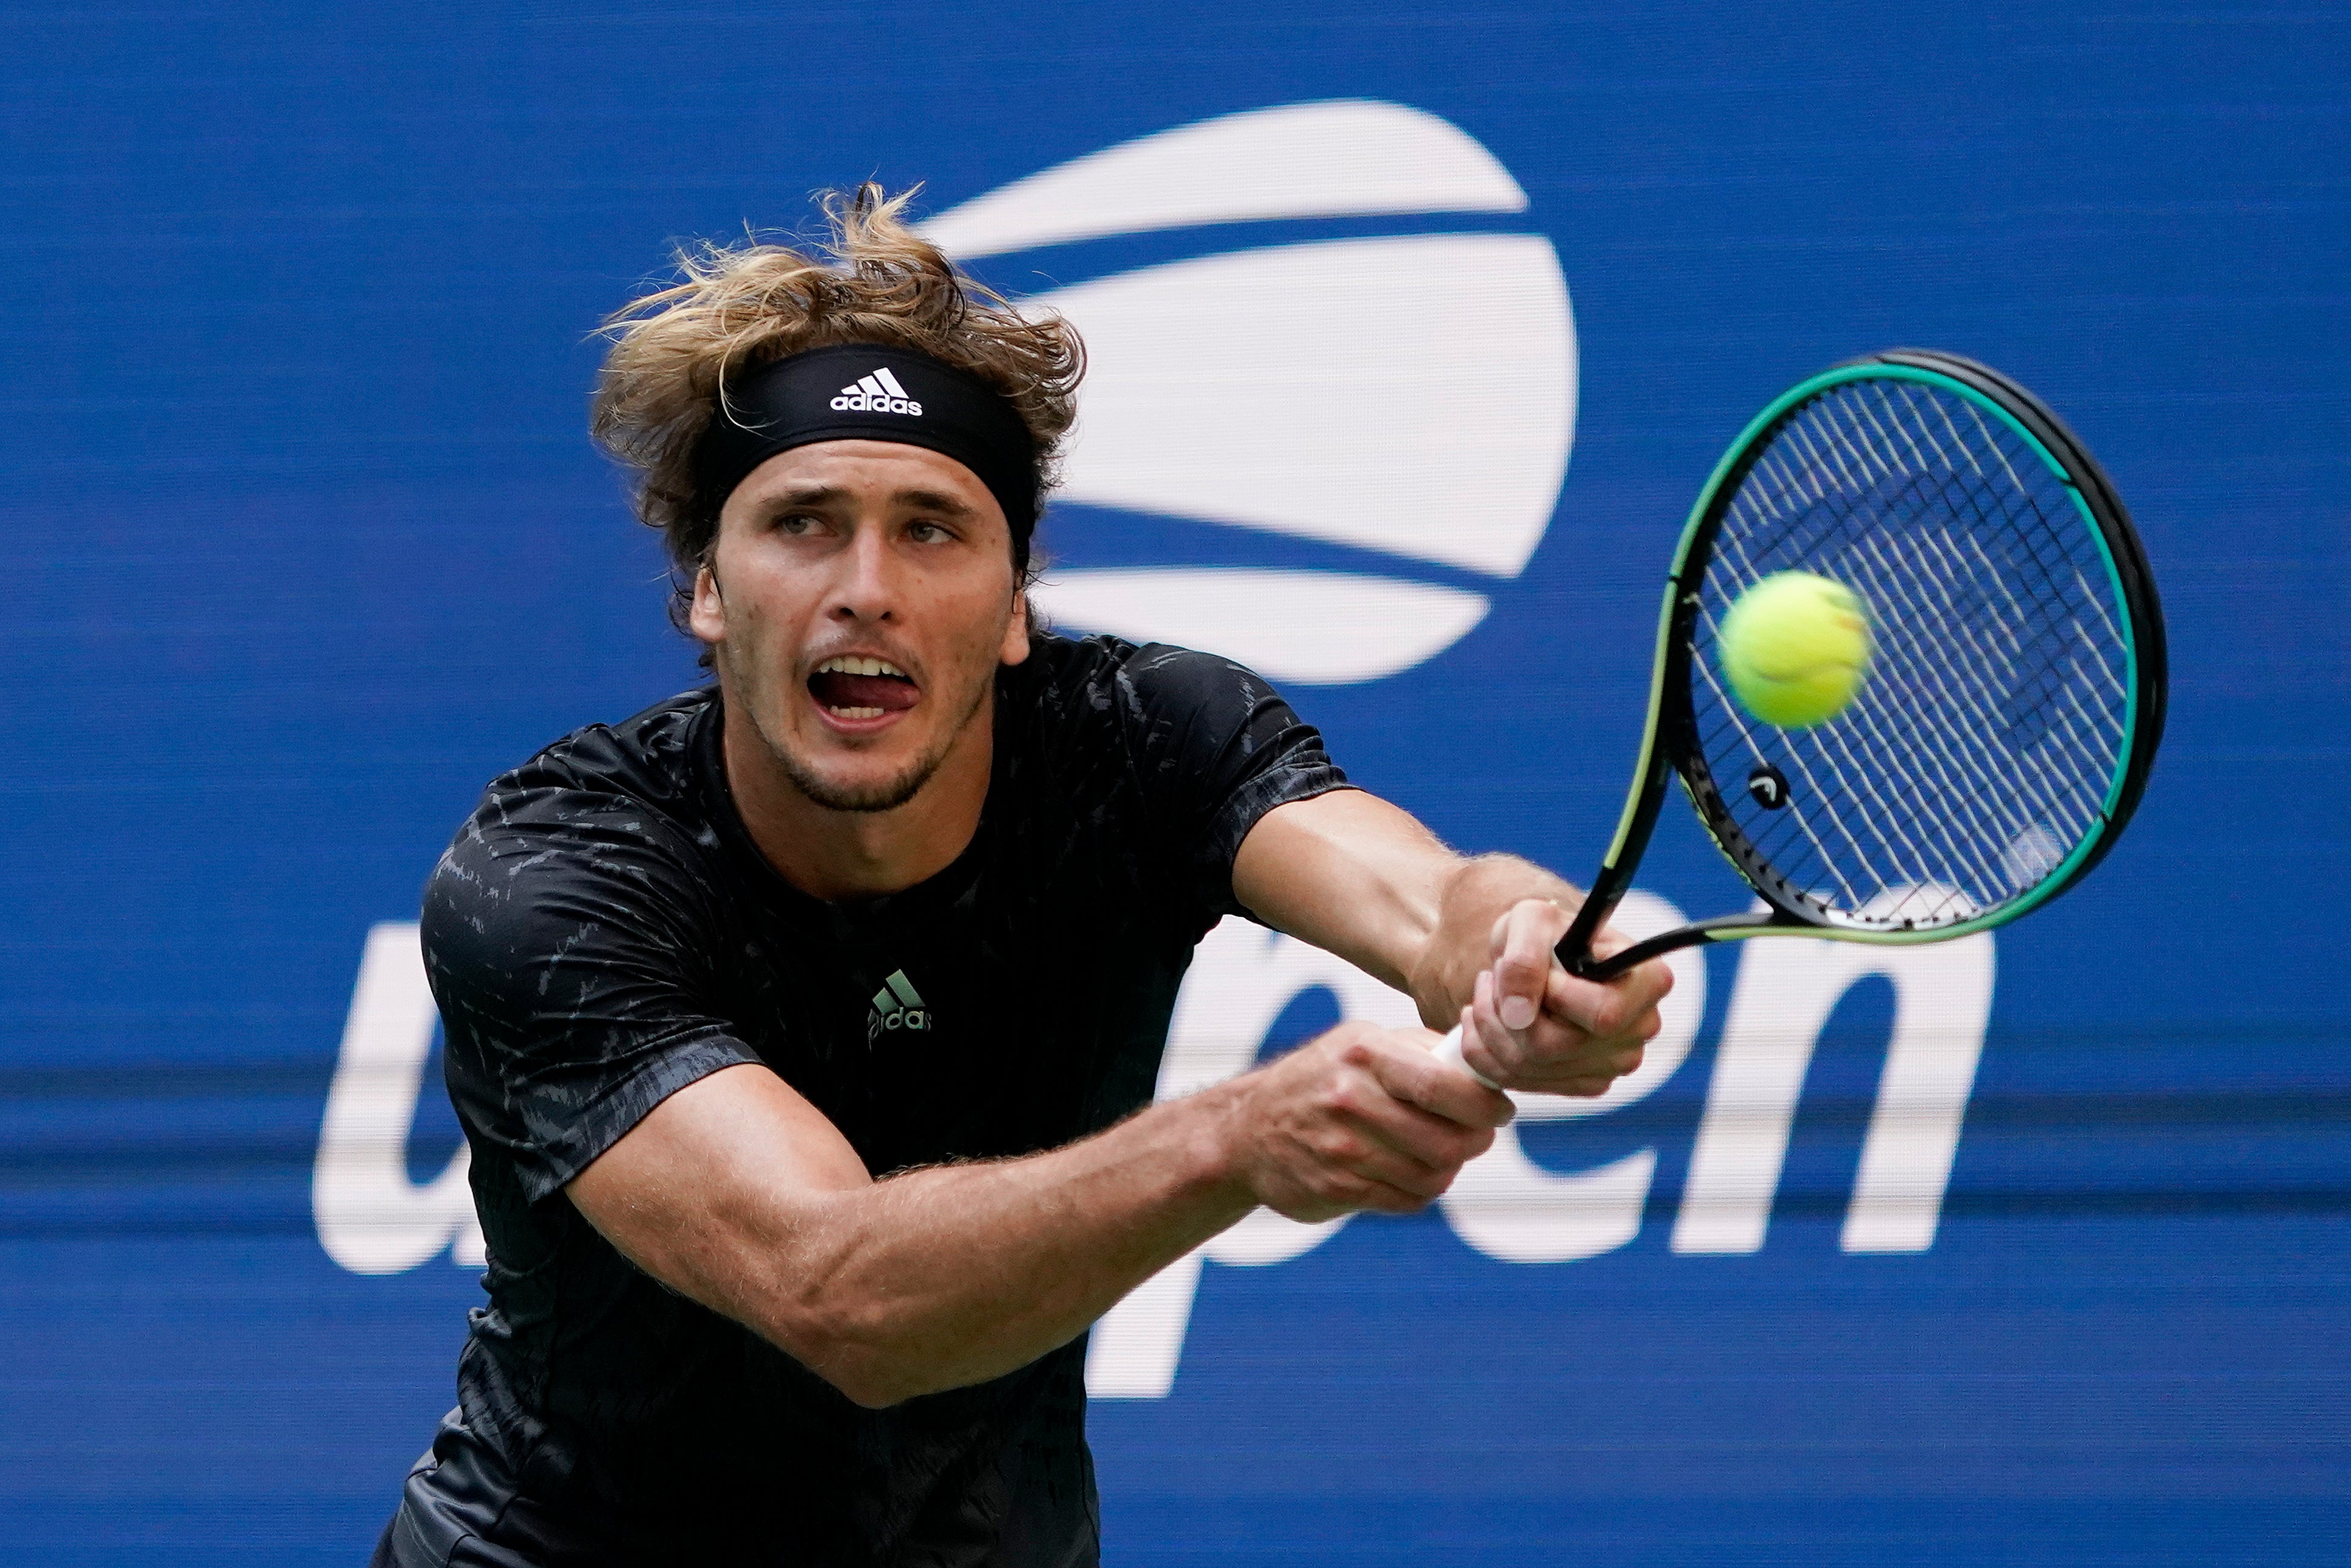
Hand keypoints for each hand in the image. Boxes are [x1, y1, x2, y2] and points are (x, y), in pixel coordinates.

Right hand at [1224, 1021, 1516, 1221]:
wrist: (1247, 1131)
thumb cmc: (1321, 1079)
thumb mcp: (1361, 1042)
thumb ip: (1420, 1049)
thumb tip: (1483, 1063)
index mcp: (1366, 1053)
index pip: (1447, 1087)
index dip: (1487, 1105)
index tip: (1499, 1109)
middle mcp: (1351, 1099)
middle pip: (1449, 1141)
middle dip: (1475, 1141)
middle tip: (1476, 1134)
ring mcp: (1342, 1149)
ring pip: (1433, 1176)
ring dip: (1448, 1168)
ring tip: (1441, 1152)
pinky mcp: (1338, 1188)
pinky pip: (1407, 1200)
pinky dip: (1421, 1190)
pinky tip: (1409, 1171)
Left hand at [1455, 898, 1673, 1095]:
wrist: (1541, 955)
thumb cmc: (1546, 931)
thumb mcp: (1531, 919)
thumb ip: (1524, 958)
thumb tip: (1519, 1014)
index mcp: (1649, 981)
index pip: (1602, 1014)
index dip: (1554, 995)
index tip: (1539, 971)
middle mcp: (1641, 1028)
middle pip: (1556, 1047)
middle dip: (1505, 1011)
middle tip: (1491, 978)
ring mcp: (1615, 1063)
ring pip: (1529, 1067)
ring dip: (1490, 1027)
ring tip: (1489, 993)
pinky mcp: (1584, 1083)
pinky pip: (1519, 1081)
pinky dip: (1488, 1052)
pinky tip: (1490, 1021)